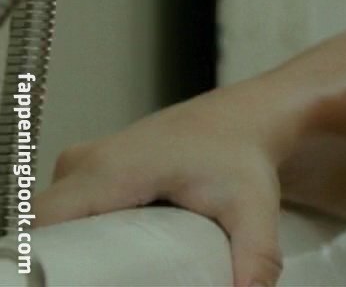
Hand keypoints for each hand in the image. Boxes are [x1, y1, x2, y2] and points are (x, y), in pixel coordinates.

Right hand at [38, 92, 284, 286]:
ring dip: (76, 250)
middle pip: (46, 229)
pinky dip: (81, 234)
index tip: (81, 280)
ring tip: (115, 271)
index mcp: (109, 171)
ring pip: (54, 221)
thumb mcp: (252, 207)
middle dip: (70, 263)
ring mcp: (82, 166)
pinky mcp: (87, 173)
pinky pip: (65, 211)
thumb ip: (254, 255)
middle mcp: (85, 164)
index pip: (44, 224)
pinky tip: (108, 255)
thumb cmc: (242, 155)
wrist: (244, 120)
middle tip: (114, 277)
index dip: (52, 261)